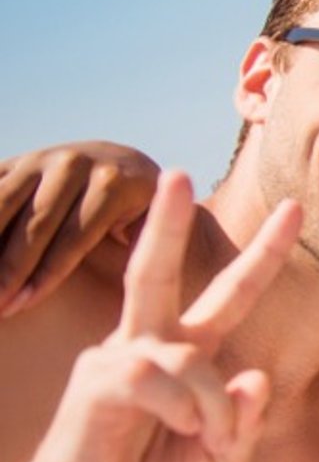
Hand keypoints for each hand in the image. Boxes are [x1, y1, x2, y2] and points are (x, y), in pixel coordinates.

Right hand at [0, 141, 160, 315]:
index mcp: (118, 182)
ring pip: (2, 203)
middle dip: (9, 267)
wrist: (125, 169)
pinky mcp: (16, 161)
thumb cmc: (146, 222)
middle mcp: (79, 162)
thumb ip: (160, 250)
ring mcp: (43, 158)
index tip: (23, 304)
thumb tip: (155, 286)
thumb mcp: (159, 231)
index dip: (47, 271)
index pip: (76, 233)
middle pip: (36, 221)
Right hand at [17, 170, 299, 461]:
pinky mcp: (98, 383)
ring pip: (191, 356)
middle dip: (167, 222)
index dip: (261, 255)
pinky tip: (182, 431)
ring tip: (209, 437)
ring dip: (216, 404)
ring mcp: (117, 358)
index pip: (227, 295)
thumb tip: (255, 376)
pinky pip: (160, 379)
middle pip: (157, 270)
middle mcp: (148, 343)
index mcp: (183, 353)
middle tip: (179, 170)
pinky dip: (187, 409)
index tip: (295, 211)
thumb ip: (245, 424)